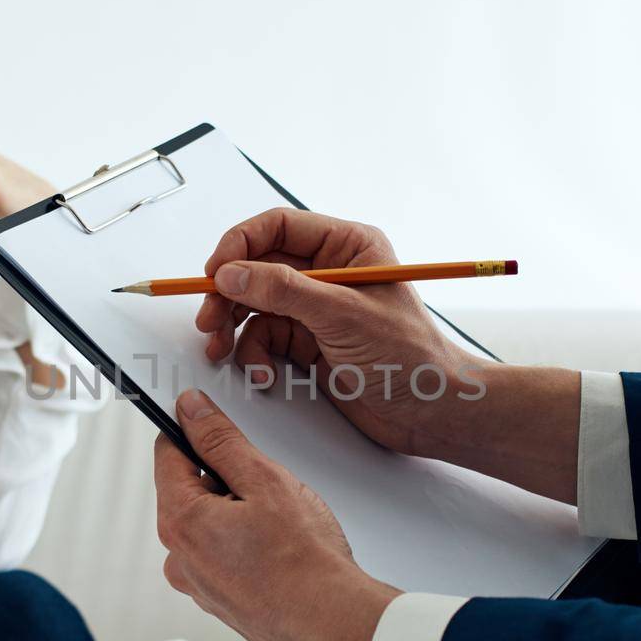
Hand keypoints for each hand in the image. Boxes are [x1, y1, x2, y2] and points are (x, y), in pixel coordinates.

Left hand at [153, 388, 401, 640]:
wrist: (332, 623)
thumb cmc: (304, 561)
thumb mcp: (264, 480)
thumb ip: (222, 441)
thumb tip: (192, 412)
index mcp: (180, 522)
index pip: (167, 455)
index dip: (191, 430)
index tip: (210, 420)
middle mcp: (179, 558)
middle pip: (189, 491)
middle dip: (224, 478)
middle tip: (267, 486)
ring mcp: (198, 585)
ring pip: (209, 525)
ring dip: (236, 513)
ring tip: (280, 524)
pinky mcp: (219, 602)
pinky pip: (222, 555)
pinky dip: (244, 545)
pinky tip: (278, 550)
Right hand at [196, 208, 488, 460]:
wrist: (431, 412)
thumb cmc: (409, 357)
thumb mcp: (342, 316)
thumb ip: (283, 291)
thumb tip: (231, 273)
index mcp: (348, 247)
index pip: (278, 228)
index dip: (240, 245)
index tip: (214, 272)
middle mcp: (329, 272)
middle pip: (258, 268)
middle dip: (229, 294)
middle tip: (209, 319)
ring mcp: (316, 309)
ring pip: (254, 306)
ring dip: (234, 328)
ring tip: (222, 350)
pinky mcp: (309, 343)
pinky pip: (264, 339)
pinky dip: (255, 356)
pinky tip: (265, 373)